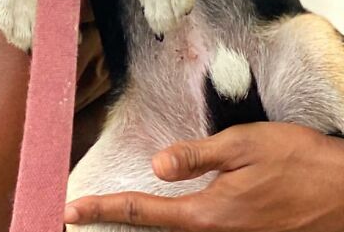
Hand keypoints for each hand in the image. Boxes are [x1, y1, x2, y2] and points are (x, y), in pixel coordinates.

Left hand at [64, 122, 343, 231]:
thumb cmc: (299, 163)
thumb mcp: (244, 146)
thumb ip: (197, 157)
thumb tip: (155, 166)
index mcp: (211, 214)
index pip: (145, 212)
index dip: (105, 209)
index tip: (71, 210)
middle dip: (119, 219)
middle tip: (81, 212)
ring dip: (144, 224)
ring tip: (111, 211)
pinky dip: (175, 226)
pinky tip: (164, 214)